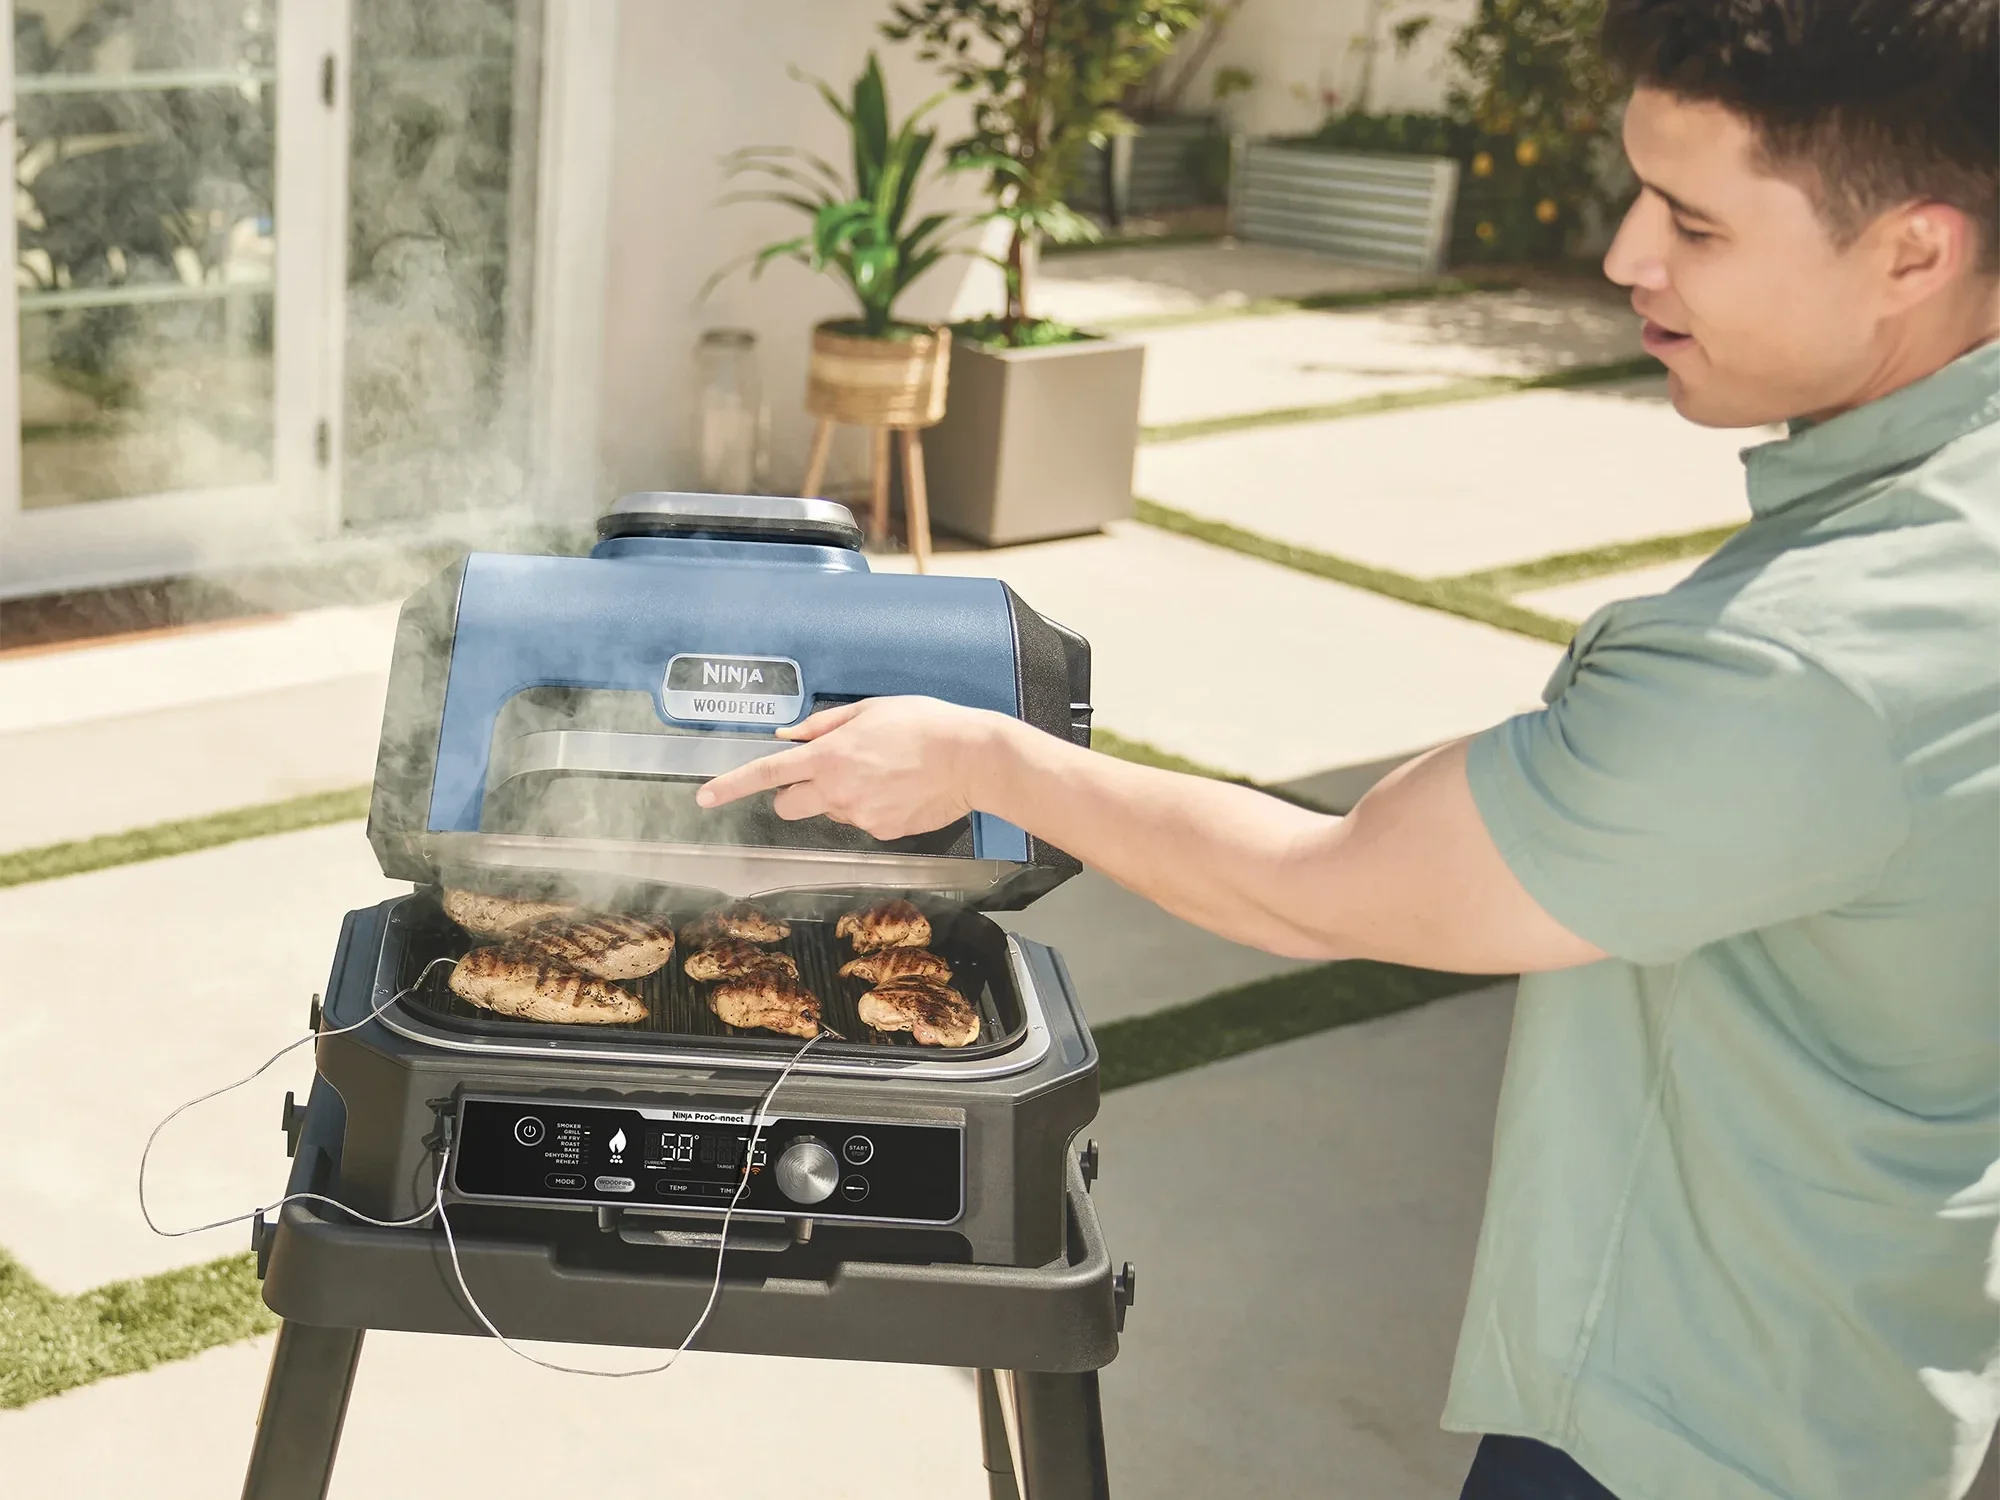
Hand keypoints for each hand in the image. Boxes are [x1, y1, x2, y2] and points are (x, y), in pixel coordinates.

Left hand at [694, 697, 1007, 839]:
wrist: (971, 758)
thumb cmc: (924, 725)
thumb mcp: (870, 710)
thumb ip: (824, 726)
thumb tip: (791, 736)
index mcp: (829, 755)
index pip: (767, 773)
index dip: (731, 786)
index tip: (705, 797)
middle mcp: (837, 790)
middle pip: (788, 805)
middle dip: (794, 793)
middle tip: (826, 774)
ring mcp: (859, 816)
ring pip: (830, 811)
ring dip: (841, 797)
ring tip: (882, 774)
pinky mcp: (882, 832)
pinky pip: (862, 821)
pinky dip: (873, 808)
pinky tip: (899, 790)